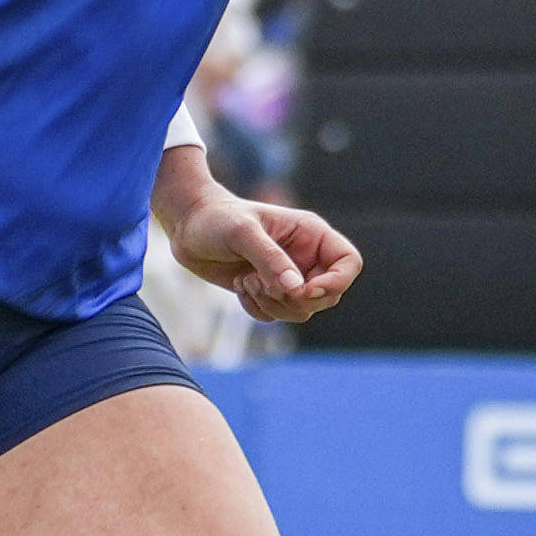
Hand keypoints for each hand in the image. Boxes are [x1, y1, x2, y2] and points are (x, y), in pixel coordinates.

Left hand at [167, 182, 358, 325]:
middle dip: (296, 298)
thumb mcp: (243, 233)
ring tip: (246, 281)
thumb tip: (296, 289)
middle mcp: (305, 257)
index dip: (337, 282)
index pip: (348, 263)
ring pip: (302, 310)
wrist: (187, 227)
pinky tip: (240, 286)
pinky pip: (276, 316)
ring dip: (273, 304)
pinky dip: (258, 309)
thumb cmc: (216, 218)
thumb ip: (271, 260)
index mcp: (311, 234)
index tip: (305, 289)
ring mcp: (287, 276)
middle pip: (328, 295)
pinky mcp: (268, 292)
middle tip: (263, 284)